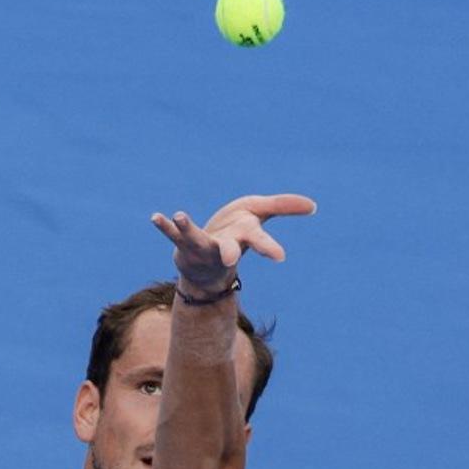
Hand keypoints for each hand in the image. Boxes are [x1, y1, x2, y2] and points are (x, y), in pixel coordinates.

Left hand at [150, 194, 316, 289]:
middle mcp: (223, 246)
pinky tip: (155, 217)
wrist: (205, 262)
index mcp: (244, 237)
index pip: (259, 243)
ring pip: (195, 238)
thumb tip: (313, 206)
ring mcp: (202, 246)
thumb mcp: (259, 215)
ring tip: (179, 215)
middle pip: (229, 249)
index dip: (268, 248)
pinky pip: (173, 234)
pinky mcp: (183, 244)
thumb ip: (284, 207)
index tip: (279, 257)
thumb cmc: (235, 234)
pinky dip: (165, 226)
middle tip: (229, 259)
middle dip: (229, 252)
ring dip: (186, 228)